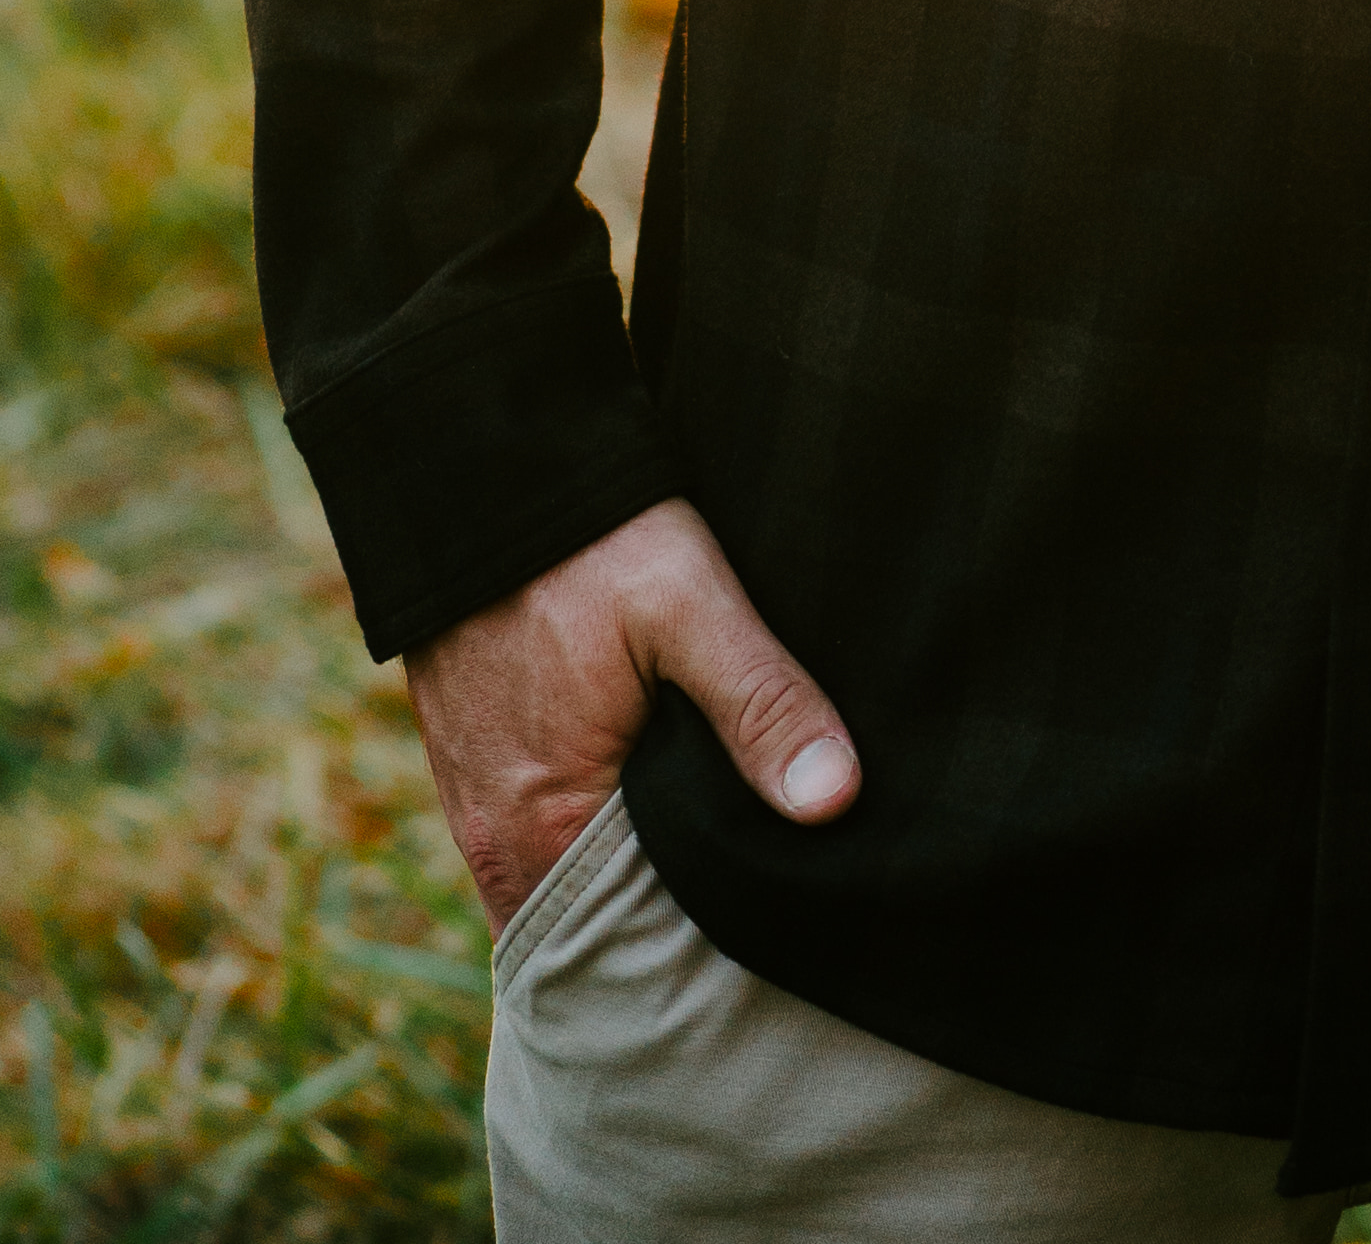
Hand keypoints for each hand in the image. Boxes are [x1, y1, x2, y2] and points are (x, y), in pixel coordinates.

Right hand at [404, 496, 857, 927]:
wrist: (479, 473)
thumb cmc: (587, 541)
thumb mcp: (687, 605)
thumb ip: (759, 703)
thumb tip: (835, 801)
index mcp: (542, 835)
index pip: (630, 952)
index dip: (706, 950)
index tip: (778, 941)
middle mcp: (498, 850)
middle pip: (602, 928)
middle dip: (678, 928)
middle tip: (774, 913)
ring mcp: (481, 815)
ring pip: (578, 886)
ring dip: (642, 880)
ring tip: (735, 865)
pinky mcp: (480, 773)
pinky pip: (548, 843)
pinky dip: (605, 840)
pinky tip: (670, 811)